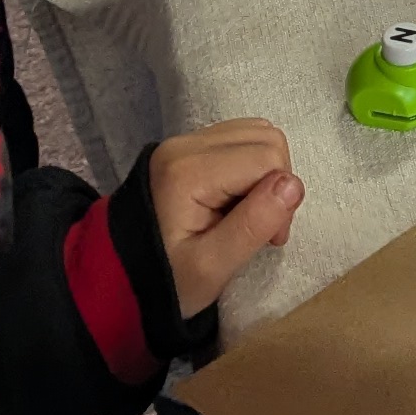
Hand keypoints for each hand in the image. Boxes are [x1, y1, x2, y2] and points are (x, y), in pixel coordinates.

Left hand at [145, 120, 302, 316]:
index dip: (280, 199)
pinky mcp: (190, 147)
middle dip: (277, 184)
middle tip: (263, 229)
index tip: (270, 239)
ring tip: (251, 215)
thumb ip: (253, 224)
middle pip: (266, 140)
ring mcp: (185, 141)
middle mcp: (185, 144)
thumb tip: (293, 184)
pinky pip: (241, 139)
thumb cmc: (169, 280)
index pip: (267, 158)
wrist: (122, 276)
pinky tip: (240, 200)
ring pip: (258, 134)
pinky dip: (253, 167)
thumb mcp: (212, 267)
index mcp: (188, 170)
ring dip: (268, 174)